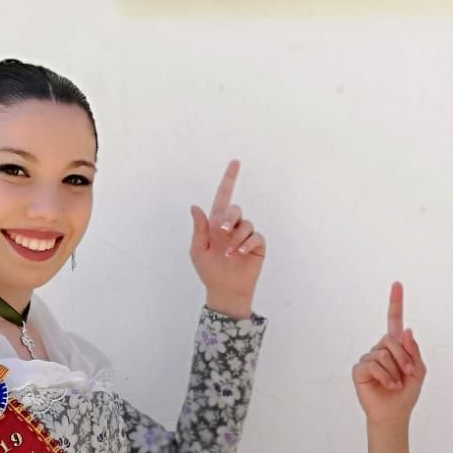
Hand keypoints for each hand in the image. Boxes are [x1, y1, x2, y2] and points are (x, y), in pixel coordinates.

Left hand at [189, 160, 264, 319]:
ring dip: (237, 237)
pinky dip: (248, 243)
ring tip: (230, 254)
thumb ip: (199, 228)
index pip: (223, 197)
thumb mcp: (198, 250)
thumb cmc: (209, 270)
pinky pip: (256, 236)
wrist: (225, 290)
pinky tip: (241, 253)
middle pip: (235, 208)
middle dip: (229, 217)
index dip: (229, 179)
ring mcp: (245, 235)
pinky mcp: (257, 245)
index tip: (235, 162)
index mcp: (216, 224)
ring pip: (246, 223)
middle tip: (222, 232)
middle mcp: (232, 226)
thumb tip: (195, 206)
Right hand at [352, 282, 425, 426]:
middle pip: (392, 340)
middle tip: (409, 374)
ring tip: (397, 384)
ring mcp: (368, 358)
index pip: (394, 320)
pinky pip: (373, 364)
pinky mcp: (359, 369)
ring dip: (396, 370)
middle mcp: (380, 348)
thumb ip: (413, 350)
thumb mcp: (418, 370)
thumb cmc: (406, 393)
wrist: (394, 414)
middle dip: (404, 357)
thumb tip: (405, 330)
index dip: (395, 302)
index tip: (397, 284)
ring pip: (384, 353)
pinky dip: (385, 376)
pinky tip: (389, 385)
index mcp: (395, 346)